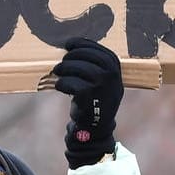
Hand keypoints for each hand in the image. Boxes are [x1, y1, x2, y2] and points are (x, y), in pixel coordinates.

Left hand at [51, 37, 122, 168]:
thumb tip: (73, 47)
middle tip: (62, 62)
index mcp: (117, 71)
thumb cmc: (94, 102)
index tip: (69, 43)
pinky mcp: (89, 97)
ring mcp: (102, 87)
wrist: (96, 130)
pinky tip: (59, 86)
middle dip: (72, 56)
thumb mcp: (102, 82)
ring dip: (64, 68)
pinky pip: (71, 83)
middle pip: (88, 56)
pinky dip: (62, 83)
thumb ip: (95, 66)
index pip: (100, 50)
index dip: (83, 44)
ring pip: (78, 68)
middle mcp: (112, 77)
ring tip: (57, 72)